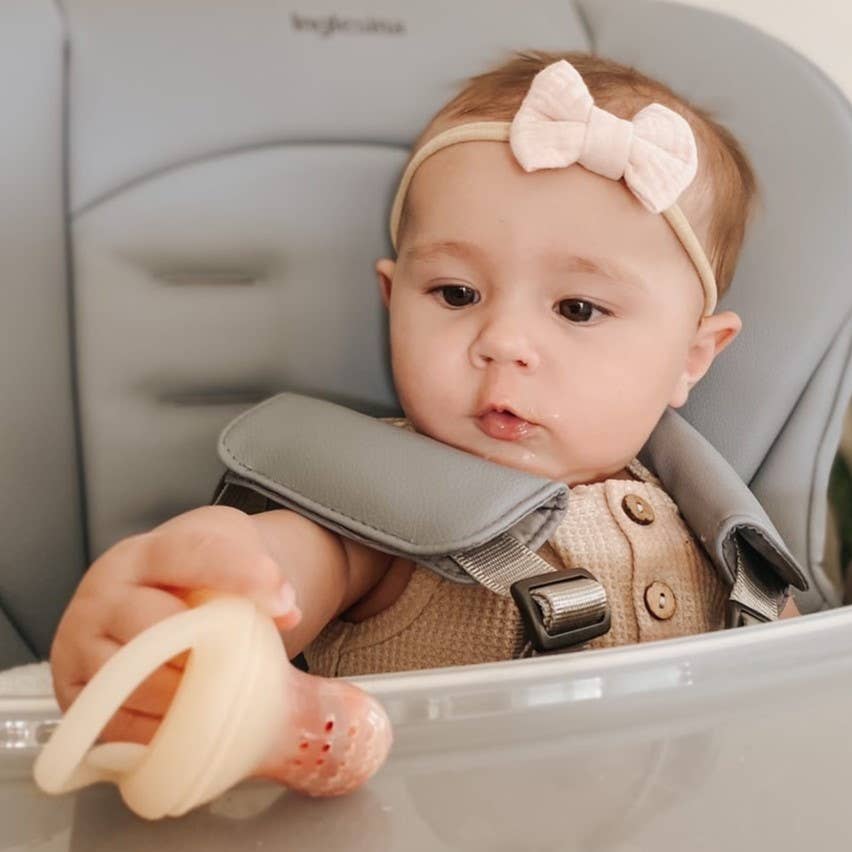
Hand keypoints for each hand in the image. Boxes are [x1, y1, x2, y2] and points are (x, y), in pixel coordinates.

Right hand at [49, 505, 300, 744]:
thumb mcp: (224, 551)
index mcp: (141, 555)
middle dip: (209, 649)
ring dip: (189, 697)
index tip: (281, 599)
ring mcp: (79, 649)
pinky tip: (196, 724)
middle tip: (245, 663)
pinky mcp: (78, 698)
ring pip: (135, 682)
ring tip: (225, 695)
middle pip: (156, 626)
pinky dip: (165, 731)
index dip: (237, 574)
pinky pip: (120, 726)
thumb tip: (289, 613)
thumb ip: (258, 572)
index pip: (187, 555)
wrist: (146, 598)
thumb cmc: (191, 579)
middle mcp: (101, 598)